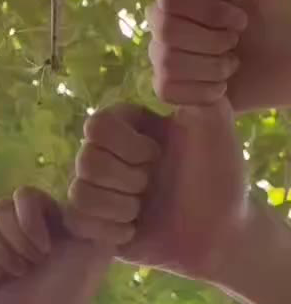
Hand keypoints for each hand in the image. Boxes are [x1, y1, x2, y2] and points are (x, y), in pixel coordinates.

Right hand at [0, 188, 109, 303]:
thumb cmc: (76, 285)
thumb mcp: (97, 247)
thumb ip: (91, 216)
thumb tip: (78, 195)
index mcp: (44, 212)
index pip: (24, 194)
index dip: (29, 219)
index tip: (47, 249)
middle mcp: (19, 221)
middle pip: (0, 207)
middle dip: (17, 240)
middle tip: (33, 265)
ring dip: (1, 252)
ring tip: (18, 274)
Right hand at [66, 101, 247, 280]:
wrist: (225, 232)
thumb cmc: (220, 173)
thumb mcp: (213, 121)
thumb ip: (188, 89)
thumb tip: (164, 72)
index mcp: (126, 126)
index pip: (97, 125)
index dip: (127, 145)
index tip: (158, 154)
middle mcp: (108, 154)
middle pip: (86, 160)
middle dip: (127, 179)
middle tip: (152, 185)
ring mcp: (100, 188)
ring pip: (79, 193)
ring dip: (119, 206)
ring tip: (143, 209)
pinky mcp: (96, 224)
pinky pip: (77, 223)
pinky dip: (108, 230)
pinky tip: (133, 230)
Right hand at [149, 0, 290, 112]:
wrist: (280, 61)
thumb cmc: (273, 15)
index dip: (209, 12)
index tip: (241, 20)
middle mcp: (161, 15)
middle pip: (167, 29)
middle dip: (214, 41)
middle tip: (235, 42)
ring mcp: (159, 50)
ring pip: (168, 62)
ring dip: (213, 67)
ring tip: (231, 64)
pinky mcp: (165, 83)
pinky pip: (167, 88)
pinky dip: (203, 91)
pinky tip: (220, 85)